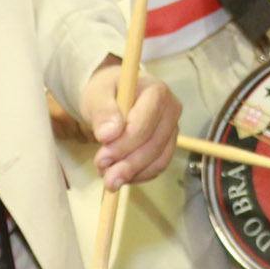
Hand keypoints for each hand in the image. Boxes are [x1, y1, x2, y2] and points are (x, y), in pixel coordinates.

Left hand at [77, 60, 180, 186]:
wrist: (115, 96)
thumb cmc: (108, 92)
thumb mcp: (97, 95)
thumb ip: (103, 112)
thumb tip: (108, 134)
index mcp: (156, 92)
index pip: (145, 124)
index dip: (124, 144)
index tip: (101, 158)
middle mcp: (171, 110)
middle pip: (154, 144)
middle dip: (127, 164)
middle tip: (102, 173)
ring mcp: (172, 128)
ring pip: (158, 159)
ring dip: (133, 173)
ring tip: (108, 176)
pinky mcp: (169, 144)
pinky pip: (158, 166)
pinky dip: (139, 175)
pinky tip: (121, 174)